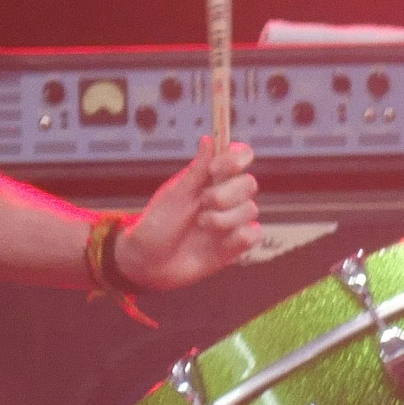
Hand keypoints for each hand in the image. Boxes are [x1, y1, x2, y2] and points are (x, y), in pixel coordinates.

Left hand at [113, 139, 258, 290]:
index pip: (239, 157)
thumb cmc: (156, 226)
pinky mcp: (236, 245)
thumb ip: (196, 170)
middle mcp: (225, 197)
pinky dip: (239, 237)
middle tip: (202, 203)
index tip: (215, 169)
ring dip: (224, 218)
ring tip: (201, 225)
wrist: (149, 265)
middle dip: (225, 194)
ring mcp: (231, 221)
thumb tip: (208, 139)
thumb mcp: (175, 196)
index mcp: (210, 179)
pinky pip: (254, 234)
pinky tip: (218, 242)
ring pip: (251, 210)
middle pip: (249, 183)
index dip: (235, 158)